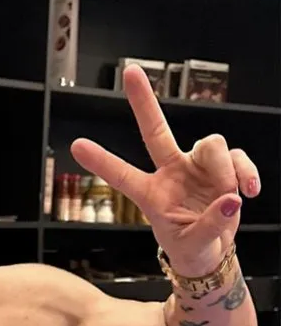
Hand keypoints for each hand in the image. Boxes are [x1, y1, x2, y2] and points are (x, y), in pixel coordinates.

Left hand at [70, 64, 260, 276]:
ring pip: (211, 144)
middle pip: (155, 131)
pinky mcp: (223, 169)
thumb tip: (230, 200)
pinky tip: (249, 192)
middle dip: (143, 102)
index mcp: (150, 194)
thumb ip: (210, 225)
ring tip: (230, 195)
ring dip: (225, 168)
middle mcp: (170, 173)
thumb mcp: (193, 246)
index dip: (101, 161)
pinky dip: (247, 172)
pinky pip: (238, 157)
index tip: (76, 145)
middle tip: (131, 72)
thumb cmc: (191, 248)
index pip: (122, 175)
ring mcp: (196, 167)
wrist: (212, 254)